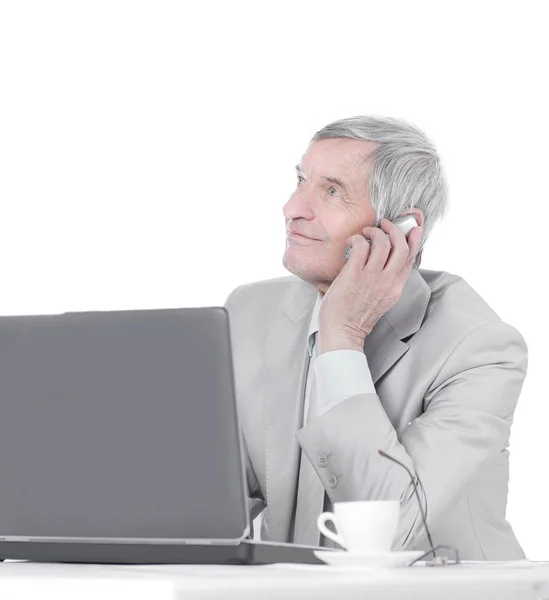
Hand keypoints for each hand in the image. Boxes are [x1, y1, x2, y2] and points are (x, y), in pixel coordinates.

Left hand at [317, 216, 422, 353]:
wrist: (343, 332)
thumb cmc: (356, 317)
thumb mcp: (380, 300)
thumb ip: (385, 282)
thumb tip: (380, 261)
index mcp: (395, 288)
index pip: (410, 258)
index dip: (414, 240)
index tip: (413, 228)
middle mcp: (387, 281)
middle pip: (401, 247)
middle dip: (395, 229)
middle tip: (385, 224)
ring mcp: (371, 278)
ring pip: (383, 243)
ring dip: (375, 231)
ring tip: (365, 232)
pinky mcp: (354, 275)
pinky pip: (362, 246)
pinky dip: (358, 239)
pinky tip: (353, 242)